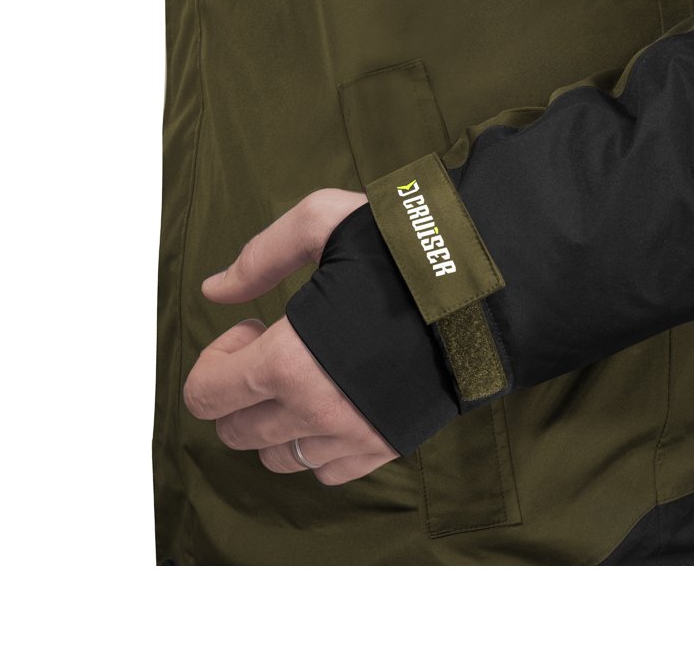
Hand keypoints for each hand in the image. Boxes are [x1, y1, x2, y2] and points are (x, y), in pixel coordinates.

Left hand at [183, 189, 399, 484]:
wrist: (489, 290)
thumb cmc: (405, 251)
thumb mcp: (324, 221)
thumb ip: (260, 255)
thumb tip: (214, 291)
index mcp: (287, 361)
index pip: (204, 396)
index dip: (214, 360)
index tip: (251, 330)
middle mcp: (314, 410)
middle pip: (235, 431)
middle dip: (239, 390)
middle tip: (273, 350)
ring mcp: (352, 436)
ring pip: (277, 458)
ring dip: (274, 420)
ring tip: (304, 376)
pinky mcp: (386, 448)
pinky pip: (326, 472)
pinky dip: (316, 444)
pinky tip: (334, 402)